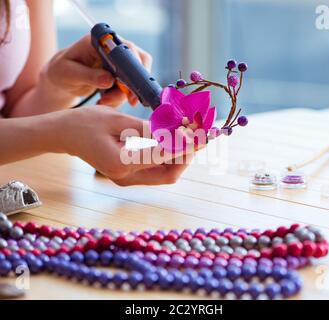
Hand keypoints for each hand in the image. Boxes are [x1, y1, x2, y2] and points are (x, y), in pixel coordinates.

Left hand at [43, 35, 152, 107]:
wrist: (64, 79)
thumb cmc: (62, 71)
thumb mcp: (69, 73)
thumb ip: (88, 75)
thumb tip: (109, 80)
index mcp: (100, 42)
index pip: (125, 49)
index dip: (134, 66)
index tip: (132, 84)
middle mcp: (114, 48)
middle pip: (138, 64)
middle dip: (134, 85)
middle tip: (129, 102)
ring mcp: (120, 62)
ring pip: (135, 79)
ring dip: (124, 95)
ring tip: (103, 101)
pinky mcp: (122, 75)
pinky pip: (129, 88)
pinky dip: (120, 98)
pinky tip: (105, 101)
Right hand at [58, 106, 192, 185]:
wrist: (64, 134)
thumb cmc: (86, 123)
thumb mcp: (118, 120)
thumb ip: (149, 128)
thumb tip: (178, 131)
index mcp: (120, 164)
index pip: (164, 157)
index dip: (185, 144)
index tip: (201, 132)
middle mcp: (125, 178)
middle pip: (169, 175)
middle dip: (187, 156)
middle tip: (200, 137)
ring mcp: (126, 179)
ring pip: (165, 175)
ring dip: (180, 157)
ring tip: (192, 137)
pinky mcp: (127, 175)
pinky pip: (155, 170)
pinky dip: (169, 157)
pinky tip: (176, 141)